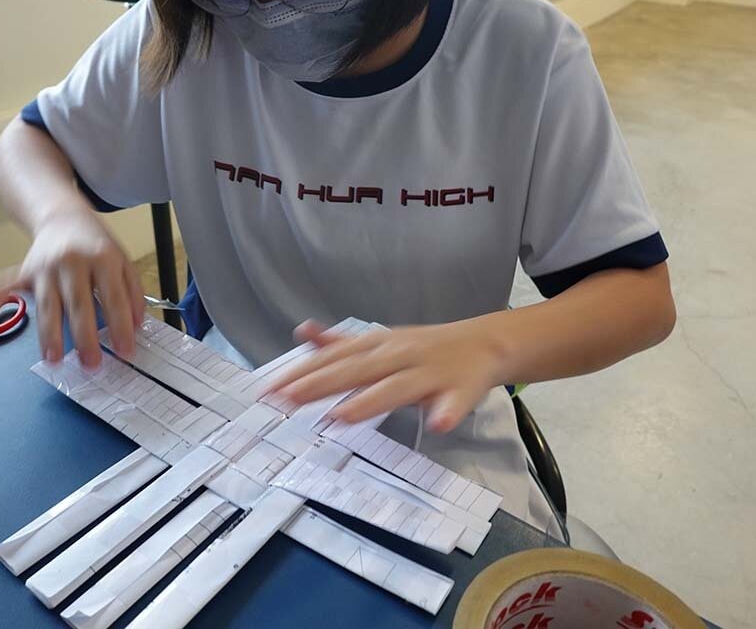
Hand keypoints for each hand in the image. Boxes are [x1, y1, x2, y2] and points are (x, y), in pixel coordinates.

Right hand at [0, 207, 142, 367]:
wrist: (63, 217)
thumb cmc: (96, 244)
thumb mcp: (123, 260)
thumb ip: (133, 292)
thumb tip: (137, 326)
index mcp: (102, 258)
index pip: (113, 297)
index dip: (120, 326)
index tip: (125, 351)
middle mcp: (72, 261)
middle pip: (79, 304)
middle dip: (85, 337)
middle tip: (91, 364)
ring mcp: (45, 266)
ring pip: (47, 304)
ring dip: (49, 334)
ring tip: (54, 360)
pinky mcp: (25, 270)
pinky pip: (4, 286)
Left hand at [264, 319, 507, 433]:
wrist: (485, 343)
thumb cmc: (425, 348)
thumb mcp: (380, 340)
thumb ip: (341, 343)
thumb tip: (302, 332)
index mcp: (379, 344)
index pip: (335, 357)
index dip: (303, 372)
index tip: (270, 390)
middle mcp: (400, 354)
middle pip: (357, 370)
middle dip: (321, 384)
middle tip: (286, 401)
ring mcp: (431, 371)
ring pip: (399, 387)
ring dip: (371, 401)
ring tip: (341, 417)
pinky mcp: (462, 389)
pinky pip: (456, 402)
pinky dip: (448, 412)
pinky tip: (438, 424)